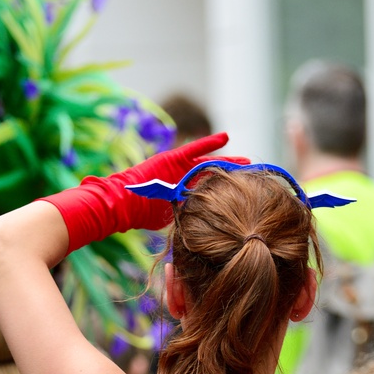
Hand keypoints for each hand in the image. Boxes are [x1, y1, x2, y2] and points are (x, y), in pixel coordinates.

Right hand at [44, 133, 232, 249]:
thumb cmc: (139, 215)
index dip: (225, 193)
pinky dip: (211, 143)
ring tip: (246, 161)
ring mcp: (179, 168)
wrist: (122, 203)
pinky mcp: (173, 157)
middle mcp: (183, 179)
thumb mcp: (167, 219)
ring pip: (209, 163)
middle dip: (231, 177)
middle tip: (252, 176)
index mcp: (183, 194)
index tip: (242, 195)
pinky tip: (226, 137)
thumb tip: (199, 236)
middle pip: (212, 177)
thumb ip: (182, 219)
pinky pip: (195, 149)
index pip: (208, 192)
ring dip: (228, 161)